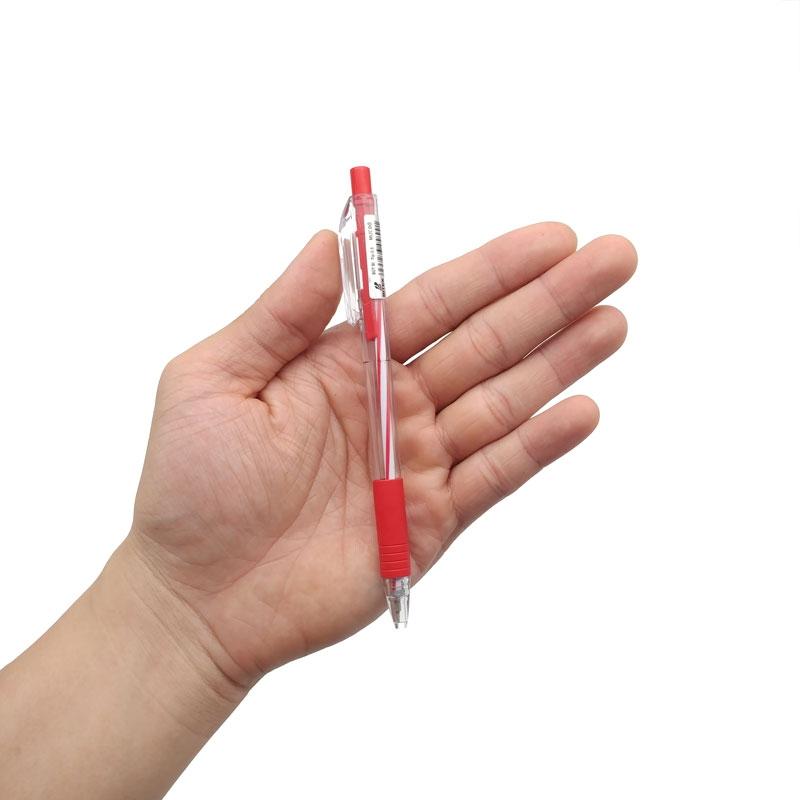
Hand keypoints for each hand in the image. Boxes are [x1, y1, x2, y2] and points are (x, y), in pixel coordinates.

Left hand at [128, 223, 635, 685]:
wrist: (199, 597)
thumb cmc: (193, 487)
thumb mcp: (217, 379)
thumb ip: (281, 313)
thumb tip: (326, 240)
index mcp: (344, 363)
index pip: (435, 303)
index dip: (496, 270)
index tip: (554, 239)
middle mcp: (391, 405)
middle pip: (485, 342)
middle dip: (551, 301)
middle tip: (616, 259)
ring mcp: (416, 463)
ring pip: (502, 402)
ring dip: (561, 361)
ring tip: (614, 322)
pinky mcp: (429, 522)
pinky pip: (493, 477)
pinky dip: (538, 445)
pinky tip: (581, 411)